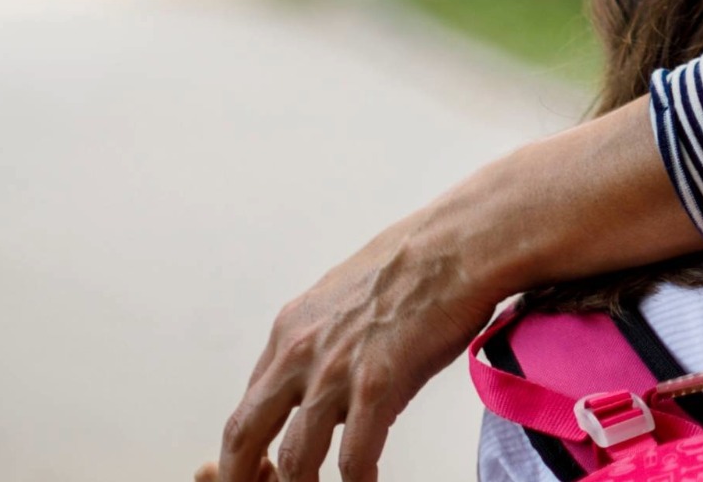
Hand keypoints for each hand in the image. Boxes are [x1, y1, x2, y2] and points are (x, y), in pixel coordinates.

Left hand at [218, 213, 498, 481]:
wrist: (459, 244)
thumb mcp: (345, 297)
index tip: (262, 471)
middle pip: (244, 434)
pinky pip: (354, 457)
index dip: (248, 450)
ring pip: (295, 458)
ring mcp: (335, 370)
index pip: (249, 406)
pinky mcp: (377, 383)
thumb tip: (328, 379)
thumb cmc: (417, 265)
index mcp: (290, 330)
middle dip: (244, 477)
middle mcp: (300, 351)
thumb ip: (324, 340)